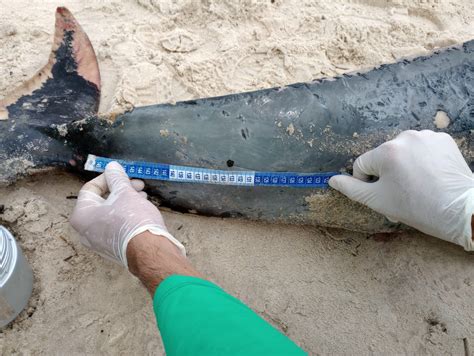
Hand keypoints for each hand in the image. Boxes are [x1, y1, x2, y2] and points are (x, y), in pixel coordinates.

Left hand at [70, 162, 185, 265]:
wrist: (149, 250)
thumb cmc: (132, 220)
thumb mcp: (125, 193)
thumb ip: (116, 178)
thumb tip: (112, 167)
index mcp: (82, 215)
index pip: (90, 188)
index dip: (108, 178)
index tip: (123, 174)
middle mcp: (85, 230)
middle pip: (102, 201)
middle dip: (121, 190)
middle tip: (137, 185)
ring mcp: (99, 241)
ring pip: (110, 213)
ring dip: (126, 201)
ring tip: (143, 196)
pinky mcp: (112, 247)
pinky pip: (116, 225)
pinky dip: (126, 215)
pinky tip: (142, 209)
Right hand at [329, 130, 473, 250]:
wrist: (461, 210)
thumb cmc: (417, 207)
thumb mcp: (378, 201)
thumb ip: (352, 188)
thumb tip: (332, 179)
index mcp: (386, 151)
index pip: (362, 164)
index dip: (368, 183)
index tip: (383, 196)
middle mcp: (405, 137)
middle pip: (383, 157)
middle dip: (387, 175)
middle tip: (401, 196)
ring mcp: (426, 136)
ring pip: (403, 152)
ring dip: (404, 166)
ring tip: (417, 186)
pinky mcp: (443, 139)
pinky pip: (422, 148)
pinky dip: (422, 160)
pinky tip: (430, 176)